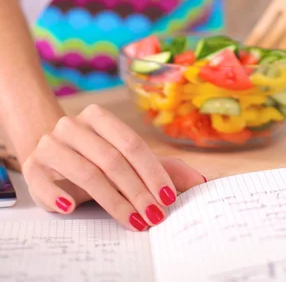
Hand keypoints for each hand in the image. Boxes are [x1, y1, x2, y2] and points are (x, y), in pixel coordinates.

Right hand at [22, 104, 205, 230]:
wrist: (50, 152)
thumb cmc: (96, 155)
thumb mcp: (129, 159)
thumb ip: (163, 168)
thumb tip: (200, 182)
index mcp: (100, 117)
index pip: (131, 143)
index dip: (152, 171)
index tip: (168, 197)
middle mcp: (73, 126)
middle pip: (111, 159)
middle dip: (137, 190)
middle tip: (154, 215)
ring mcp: (51, 145)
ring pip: (85, 172)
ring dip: (112, 200)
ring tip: (133, 221)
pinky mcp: (32, 166)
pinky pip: (43, 182)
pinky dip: (58, 195)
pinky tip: (72, 207)